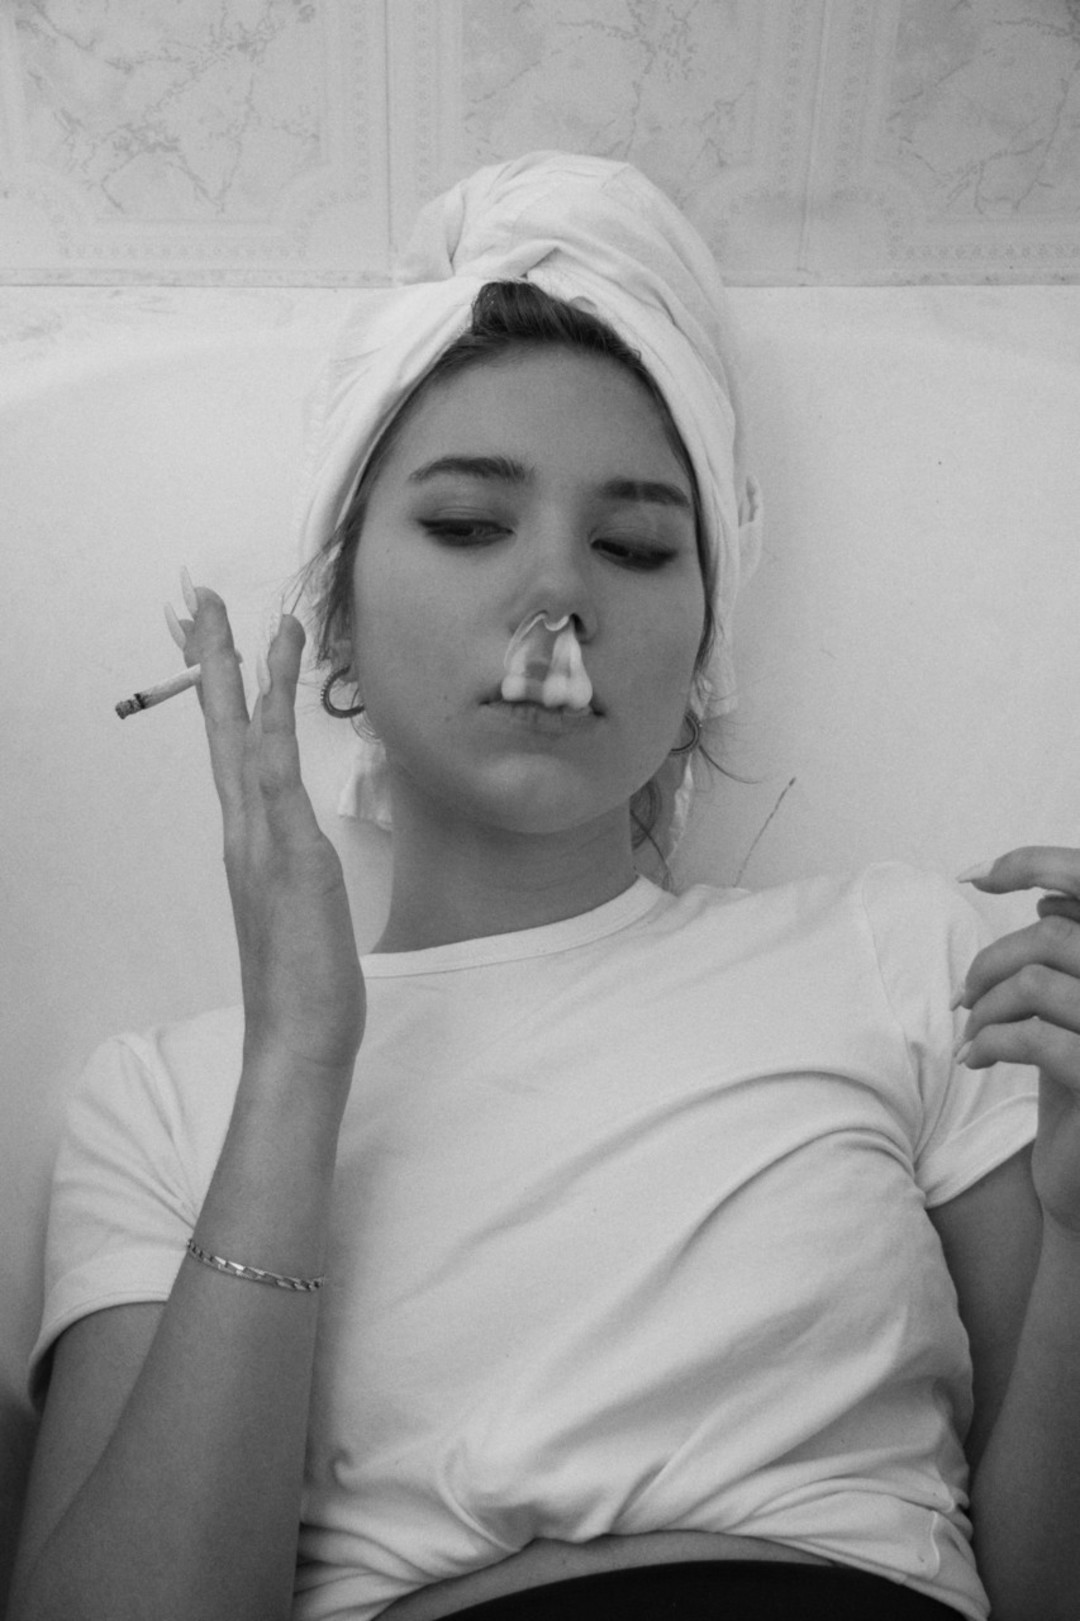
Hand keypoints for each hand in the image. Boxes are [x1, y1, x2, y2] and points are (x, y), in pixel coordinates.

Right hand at [177, 576, 364, 1085]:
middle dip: (211, 661)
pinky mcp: (290, 858)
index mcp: (249, 842)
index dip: (224, 693)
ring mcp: (261, 843)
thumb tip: (299, 848)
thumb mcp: (303, 907)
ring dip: (240, 674)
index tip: (217, 641)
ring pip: (244, 740)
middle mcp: (244, 834)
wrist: (299, 1035)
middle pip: (222, 730)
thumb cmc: (305, 979)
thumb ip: (294, 868)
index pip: (233, 750)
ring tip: (237, 616)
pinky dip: (270, 729)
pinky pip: (276, 780)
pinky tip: (269, 686)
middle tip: (198, 599)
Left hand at [957, 846, 1079, 1234]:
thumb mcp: (1075, 1023)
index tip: (976, 873)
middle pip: (1055, 938)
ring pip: (1038, 983)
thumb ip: (1073, 964)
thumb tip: (1047, 904)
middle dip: (992, 961)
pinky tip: (976, 1058)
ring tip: (970, 1034)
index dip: (1033, 863)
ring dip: (986, 1006)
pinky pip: (1037, 1038)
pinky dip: (992, 1042)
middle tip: (963, 997)